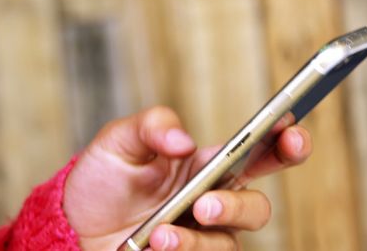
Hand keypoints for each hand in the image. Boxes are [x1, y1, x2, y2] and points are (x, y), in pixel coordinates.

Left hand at [63, 106, 311, 249]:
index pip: (262, 152)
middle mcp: (215, 203)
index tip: (292, 134)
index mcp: (208, 164)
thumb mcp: (118, 141)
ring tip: (159, 233)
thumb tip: (184, 142)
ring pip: (228, 244)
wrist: (73, 224)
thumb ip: (152, 127)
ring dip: (195, 239)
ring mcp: (203, 238)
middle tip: (205, 204)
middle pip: (258, 208)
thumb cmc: (104, 179)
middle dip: (239, 206)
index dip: (287, 142)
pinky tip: (153, 245)